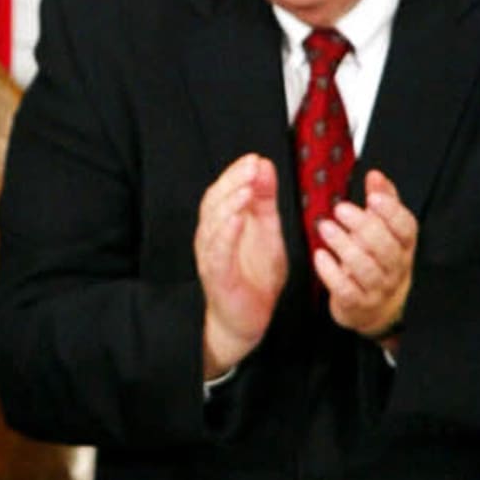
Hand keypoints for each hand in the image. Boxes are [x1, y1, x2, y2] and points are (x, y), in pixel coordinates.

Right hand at [195, 153, 288, 377]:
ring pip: (212, 225)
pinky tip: (236, 220)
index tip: (255, 159)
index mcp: (223, 224)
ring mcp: (211, 257)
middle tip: (251, 168)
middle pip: (213, 203)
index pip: (222, 191)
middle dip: (232, 183)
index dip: (235, 174)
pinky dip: (225, 235)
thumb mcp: (268, 231)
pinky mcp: (216, 277)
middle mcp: (211, 238)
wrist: (246, 320)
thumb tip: (263, 164)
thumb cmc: (254, 277)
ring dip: (229, 204)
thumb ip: (265, 201)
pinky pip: (216, 253)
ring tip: (246, 190)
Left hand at [317, 169, 417, 342]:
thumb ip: (383, 201)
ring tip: (325, 228)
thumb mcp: (385, 230)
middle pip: (385, 247)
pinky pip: (346, 289)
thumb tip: (375, 175)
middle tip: (340, 209)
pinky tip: (320, 256)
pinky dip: (331, 273)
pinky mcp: (357, 304)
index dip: (392, 212)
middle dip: (363, 226)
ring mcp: (377, 288)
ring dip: (344, 246)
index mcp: (404, 246)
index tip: (373, 197)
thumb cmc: (378, 260)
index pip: (406, 228)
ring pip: (365, 268)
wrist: (377, 308)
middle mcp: (395, 268)